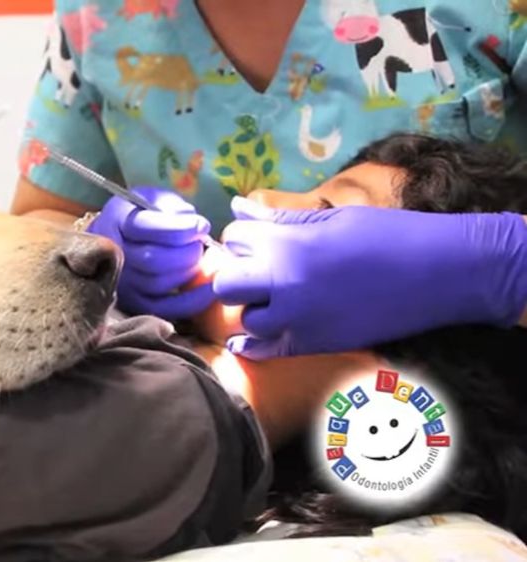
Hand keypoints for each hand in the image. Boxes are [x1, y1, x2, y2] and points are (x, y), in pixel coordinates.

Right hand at [87, 186, 213, 318]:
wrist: (114, 236)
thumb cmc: (140, 214)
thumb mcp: (152, 198)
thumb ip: (172, 207)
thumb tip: (198, 226)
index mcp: (118, 220)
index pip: (147, 228)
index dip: (180, 228)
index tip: (201, 225)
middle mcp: (116, 253)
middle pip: (154, 259)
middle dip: (187, 251)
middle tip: (200, 244)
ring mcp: (123, 282)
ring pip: (160, 284)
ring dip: (189, 271)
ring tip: (198, 259)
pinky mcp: (135, 303)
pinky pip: (165, 308)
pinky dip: (192, 302)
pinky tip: (209, 290)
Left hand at [214, 197, 526, 358]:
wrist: (439, 273)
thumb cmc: (387, 234)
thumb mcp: (330, 217)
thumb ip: (280, 218)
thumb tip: (238, 207)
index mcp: (287, 244)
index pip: (233, 239)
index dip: (242, 238)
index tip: (257, 239)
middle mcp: (284, 284)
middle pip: (226, 283)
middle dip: (236, 274)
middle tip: (257, 271)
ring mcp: (297, 319)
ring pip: (244, 319)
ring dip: (253, 308)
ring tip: (273, 299)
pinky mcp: (313, 344)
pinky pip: (263, 351)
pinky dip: (252, 345)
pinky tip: (252, 338)